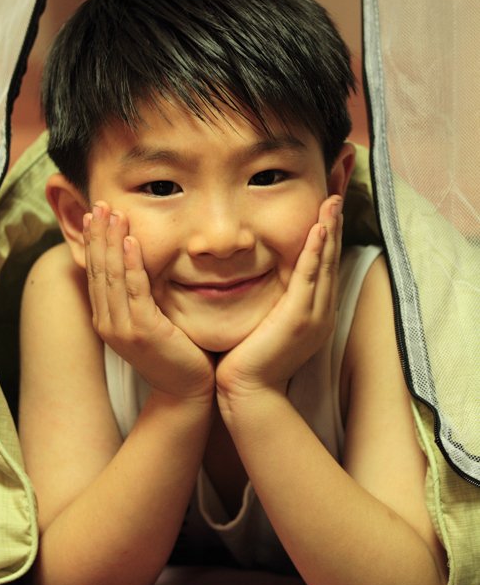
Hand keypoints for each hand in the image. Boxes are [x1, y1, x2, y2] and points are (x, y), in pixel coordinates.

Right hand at [84, 202, 214, 401]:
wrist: (187, 392)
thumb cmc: (177, 353)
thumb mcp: (153, 320)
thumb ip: (143, 295)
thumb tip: (145, 263)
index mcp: (107, 319)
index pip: (96, 272)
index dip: (95, 242)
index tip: (97, 214)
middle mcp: (107, 322)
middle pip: (98, 269)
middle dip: (98, 234)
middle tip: (99, 203)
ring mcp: (122, 328)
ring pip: (112, 275)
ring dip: (112, 241)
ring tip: (112, 213)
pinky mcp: (143, 331)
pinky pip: (134, 290)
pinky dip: (132, 263)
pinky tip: (132, 241)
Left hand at [216, 196, 342, 401]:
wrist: (247, 392)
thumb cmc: (249, 360)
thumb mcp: (265, 324)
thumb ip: (270, 302)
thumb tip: (259, 278)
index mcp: (314, 313)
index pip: (322, 265)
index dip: (327, 235)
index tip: (327, 208)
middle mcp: (321, 312)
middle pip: (330, 259)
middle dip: (334, 225)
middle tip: (336, 192)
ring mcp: (313, 315)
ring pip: (324, 264)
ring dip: (329, 230)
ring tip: (332, 201)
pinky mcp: (299, 318)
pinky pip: (309, 277)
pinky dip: (315, 251)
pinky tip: (318, 229)